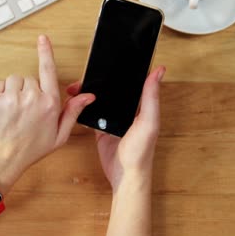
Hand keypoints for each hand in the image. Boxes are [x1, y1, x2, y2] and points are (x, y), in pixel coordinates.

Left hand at [0, 35, 94, 194]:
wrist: (0, 160)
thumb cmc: (30, 150)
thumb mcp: (59, 136)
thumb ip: (73, 112)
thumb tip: (88, 96)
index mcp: (49, 104)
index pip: (49, 70)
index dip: (46, 52)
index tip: (43, 38)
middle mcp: (31, 98)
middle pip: (30, 79)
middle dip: (28, 91)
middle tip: (25, 111)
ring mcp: (10, 97)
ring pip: (14, 80)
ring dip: (14, 91)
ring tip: (13, 112)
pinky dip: (0, 95)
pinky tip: (2, 111)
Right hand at [66, 66, 164, 191]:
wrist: (125, 176)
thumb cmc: (141, 152)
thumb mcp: (148, 122)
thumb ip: (150, 97)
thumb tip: (159, 71)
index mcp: (140, 105)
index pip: (130, 82)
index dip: (120, 70)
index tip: (108, 59)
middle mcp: (126, 110)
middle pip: (110, 89)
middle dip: (97, 81)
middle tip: (84, 76)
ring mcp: (112, 119)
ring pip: (98, 100)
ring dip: (88, 93)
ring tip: (75, 87)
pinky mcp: (101, 128)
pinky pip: (90, 114)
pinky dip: (83, 108)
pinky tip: (75, 103)